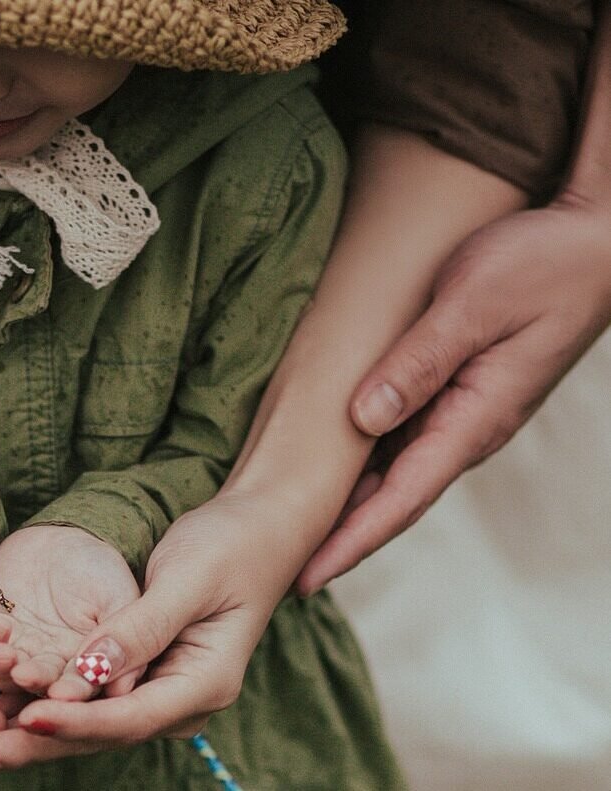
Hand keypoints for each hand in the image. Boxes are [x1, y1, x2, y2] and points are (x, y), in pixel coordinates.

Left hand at [0, 500, 285, 779]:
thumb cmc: (231, 545)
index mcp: (201, 684)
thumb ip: (142, 626)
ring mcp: (157, 692)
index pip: (127, 718)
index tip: (21, 720)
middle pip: (97, 735)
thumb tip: (91, 669)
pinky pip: (84, 700)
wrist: (257, 529)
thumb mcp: (189, 579)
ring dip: (25, 738)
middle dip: (30, 747)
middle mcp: (178, 701)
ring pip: (85, 725)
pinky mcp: (137, 676)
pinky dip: (39, 709)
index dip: (73, 721)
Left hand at [0, 525, 138, 699]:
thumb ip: (127, 640)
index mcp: (86, 667)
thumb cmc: (101, 569)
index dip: (72, 695)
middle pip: (39, 689)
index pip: (79, 690)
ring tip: (4, 655)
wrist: (64, 536)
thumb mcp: (120, 600)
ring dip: (4, 670)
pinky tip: (0, 625)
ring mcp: (20, 651)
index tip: (63, 693)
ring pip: (5, 676)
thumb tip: (123, 691)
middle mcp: (51, 667)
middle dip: (33, 683)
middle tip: (26, 676)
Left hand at [298, 194, 610, 593]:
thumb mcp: (472, 304)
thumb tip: (362, 419)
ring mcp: (465, 413)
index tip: (307, 577)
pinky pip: (404, 441)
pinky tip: (332, 470)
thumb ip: (418, 362)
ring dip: (350, 507)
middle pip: (393, 499)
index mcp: (472, 419)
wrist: (596, 242)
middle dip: (341, 539)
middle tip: (283, 572)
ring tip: (297, 533)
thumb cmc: (541, 265)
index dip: (350, 540)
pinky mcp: (460, 391)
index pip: (400, 498)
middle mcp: (468, 428)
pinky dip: (366, 465)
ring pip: (397, 474)